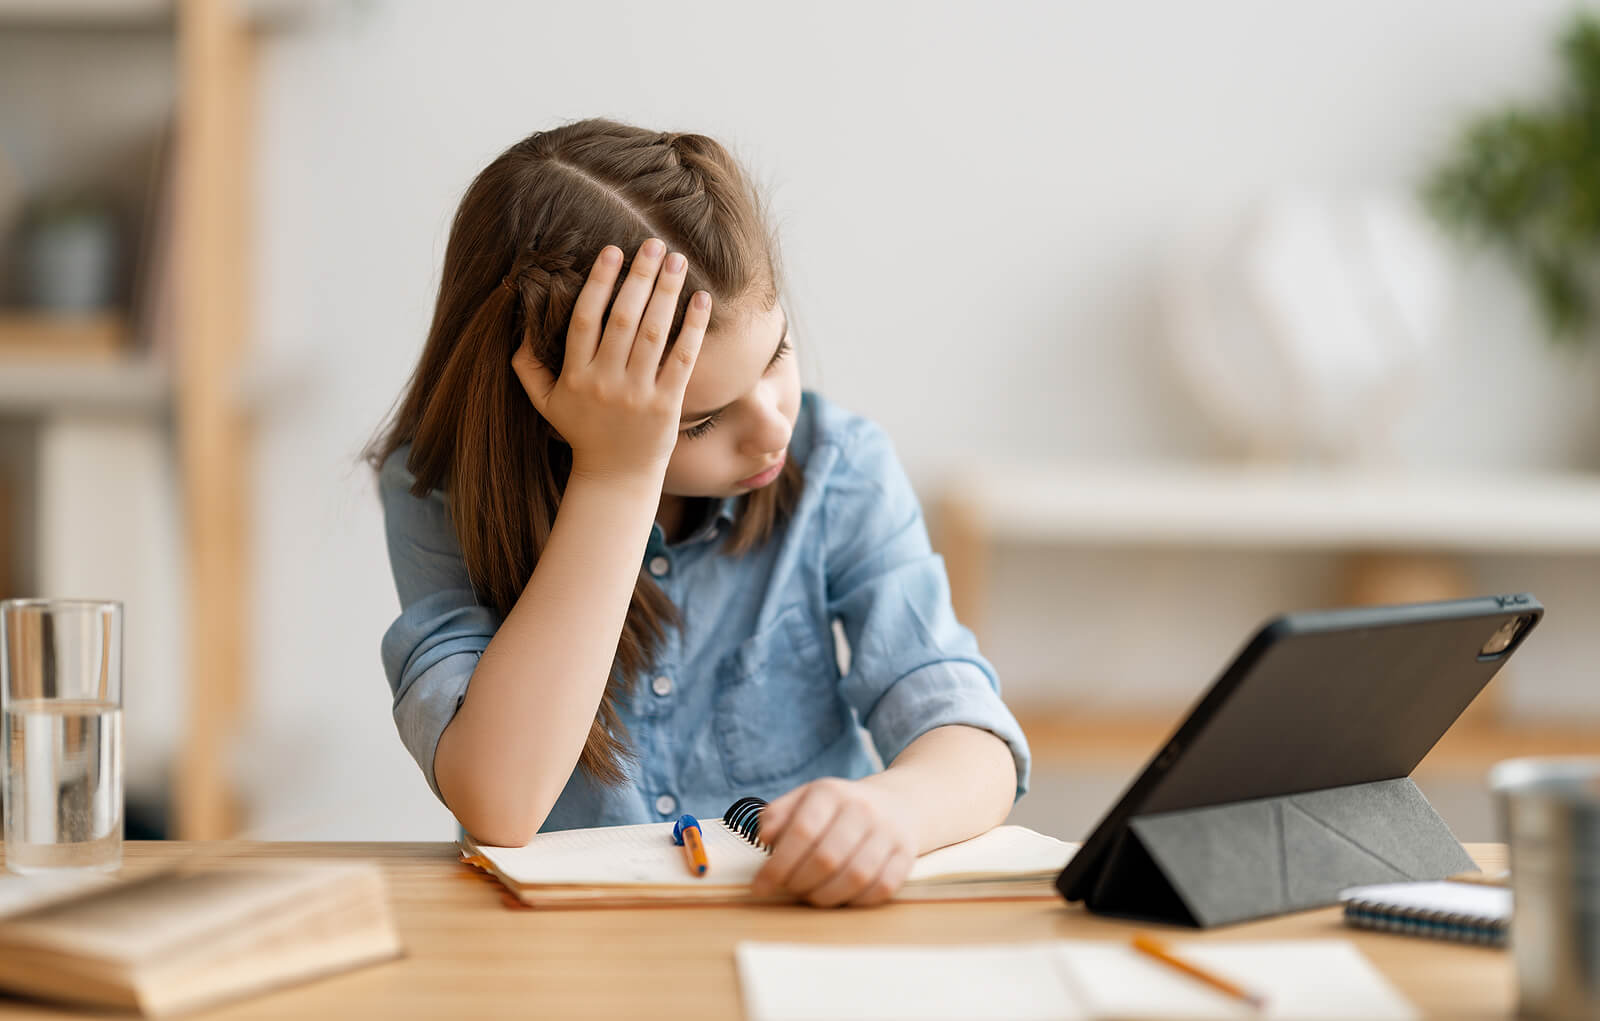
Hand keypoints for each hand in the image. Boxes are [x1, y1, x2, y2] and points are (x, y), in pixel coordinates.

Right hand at [511, 238, 710, 483]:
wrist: (617, 478)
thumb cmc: (582, 433)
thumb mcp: (546, 403)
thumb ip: (527, 367)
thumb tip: (518, 329)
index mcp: (575, 376)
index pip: (585, 319)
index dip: (599, 282)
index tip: (611, 250)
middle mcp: (605, 382)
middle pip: (622, 319)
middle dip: (639, 277)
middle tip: (653, 244)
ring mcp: (637, 394)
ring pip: (652, 334)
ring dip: (666, 293)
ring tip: (678, 261)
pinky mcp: (666, 405)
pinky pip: (681, 359)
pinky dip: (692, 328)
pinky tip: (701, 301)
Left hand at [750, 777, 918, 907]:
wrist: (899, 803)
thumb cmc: (839, 809)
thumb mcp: (805, 800)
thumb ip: (778, 815)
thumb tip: (765, 838)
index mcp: (830, 792)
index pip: (801, 832)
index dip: (777, 866)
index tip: (760, 887)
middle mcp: (862, 808)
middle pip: (826, 859)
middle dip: (799, 884)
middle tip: (789, 890)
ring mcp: (888, 832)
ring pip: (855, 877)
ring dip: (826, 896)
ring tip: (812, 895)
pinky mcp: (907, 855)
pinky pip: (882, 888)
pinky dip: (857, 901)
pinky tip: (842, 897)